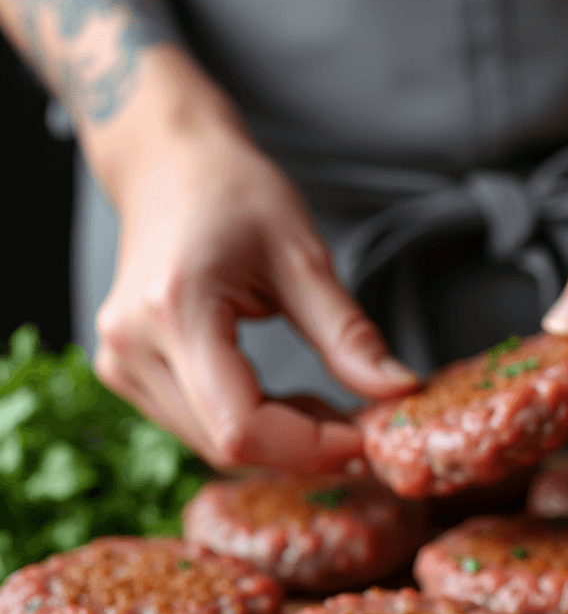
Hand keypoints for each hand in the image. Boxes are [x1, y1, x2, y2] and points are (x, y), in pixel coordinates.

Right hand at [93, 118, 417, 470]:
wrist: (168, 164)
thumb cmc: (232, 193)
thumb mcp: (303, 257)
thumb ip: (349, 335)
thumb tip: (398, 390)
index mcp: (177, 312)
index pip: (244, 428)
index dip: (312, 449)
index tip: (367, 439)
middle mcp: (134, 347)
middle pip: (229, 446)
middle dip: (305, 448)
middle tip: (359, 424)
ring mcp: (122, 364)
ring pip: (215, 446)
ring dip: (282, 442)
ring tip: (327, 405)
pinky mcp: (128, 373)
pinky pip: (200, 428)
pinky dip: (256, 429)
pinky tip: (289, 401)